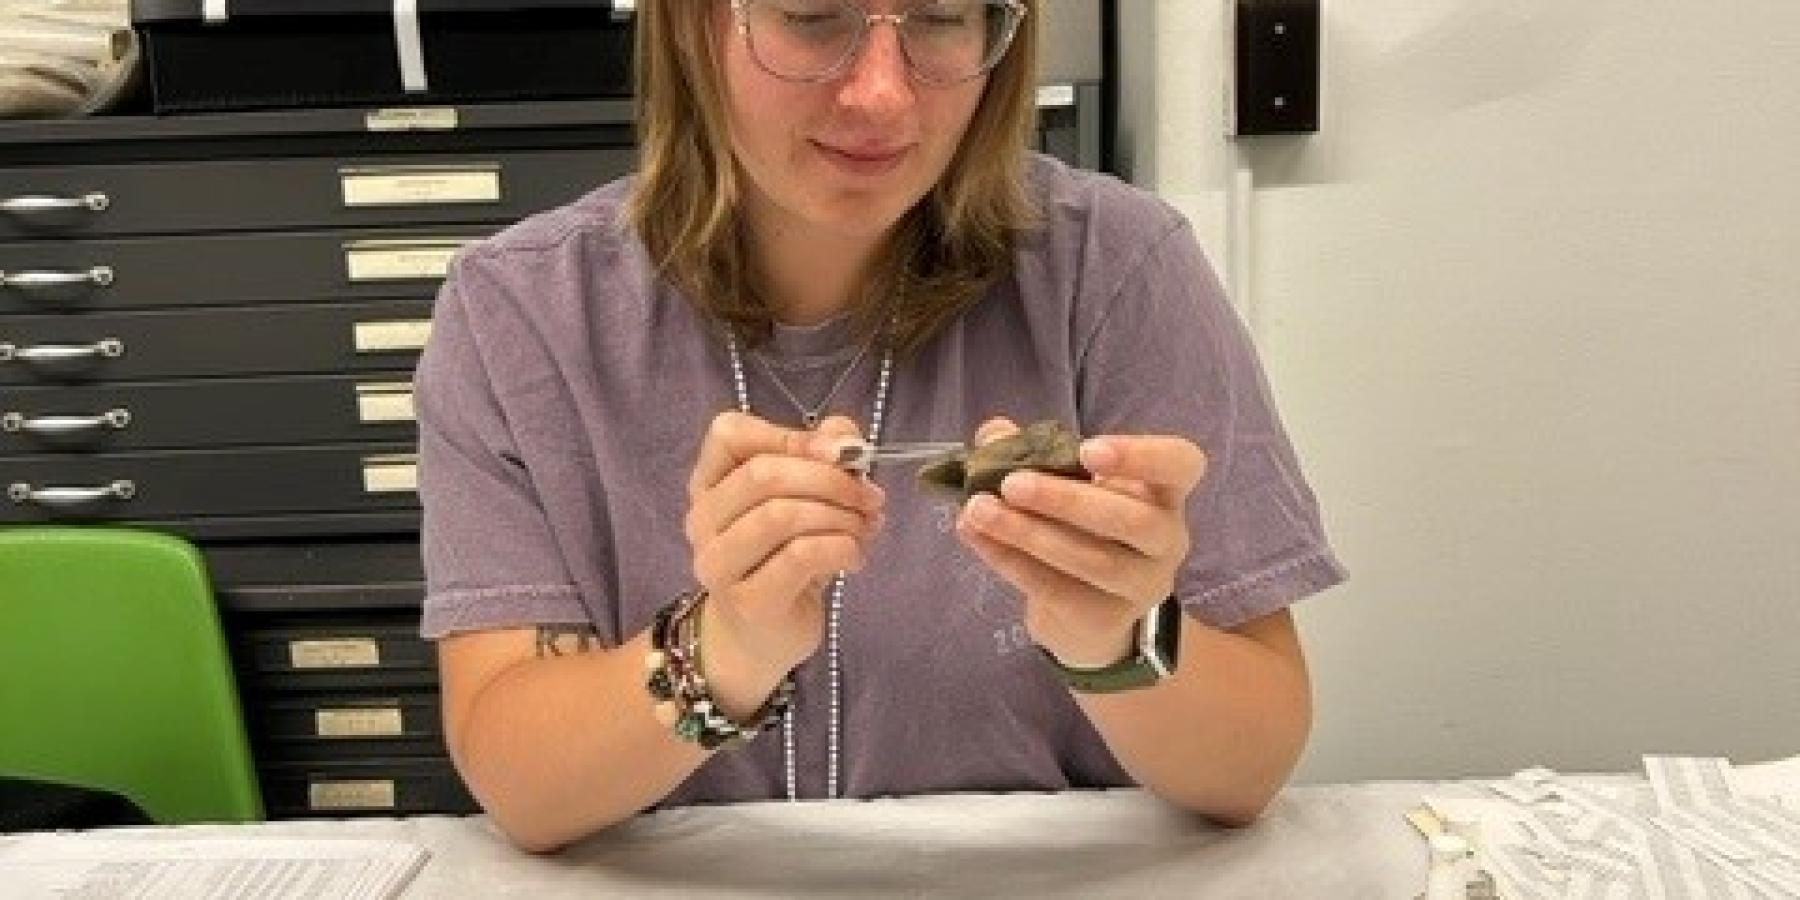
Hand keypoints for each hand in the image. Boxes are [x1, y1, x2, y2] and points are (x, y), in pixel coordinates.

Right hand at [684, 412, 885, 683]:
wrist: (760, 636)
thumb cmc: (782, 559)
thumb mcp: (804, 500)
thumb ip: (823, 456)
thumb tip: (846, 437)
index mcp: (709, 482)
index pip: (729, 434)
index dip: (791, 436)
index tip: (842, 453)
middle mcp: (703, 520)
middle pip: (763, 475)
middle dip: (830, 479)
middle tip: (869, 497)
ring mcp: (720, 564)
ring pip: (781, 515)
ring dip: (839, 516)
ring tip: (865, 528)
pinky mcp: (749, 601)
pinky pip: (801, 556)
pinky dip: (842, 547)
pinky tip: (855, 557)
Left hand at [954, 418, 1206, 666]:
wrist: (1087, 612)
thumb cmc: (1083, 528)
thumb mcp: (1067, 483)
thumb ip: (1033, 451)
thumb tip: (993, 434)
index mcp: (1164, 491)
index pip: (1181, 465)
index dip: (1141, 456)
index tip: (1088, 451)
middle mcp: (1166, 539)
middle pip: (1133, 520)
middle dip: (1067, 500)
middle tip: (1011, 484)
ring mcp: (1141, 585)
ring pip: (1093, 560)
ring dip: (1028, 533)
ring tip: (978, 511)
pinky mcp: (1106, 619)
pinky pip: (1057, 590)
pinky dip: (1011, 561)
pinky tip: (976, 538)